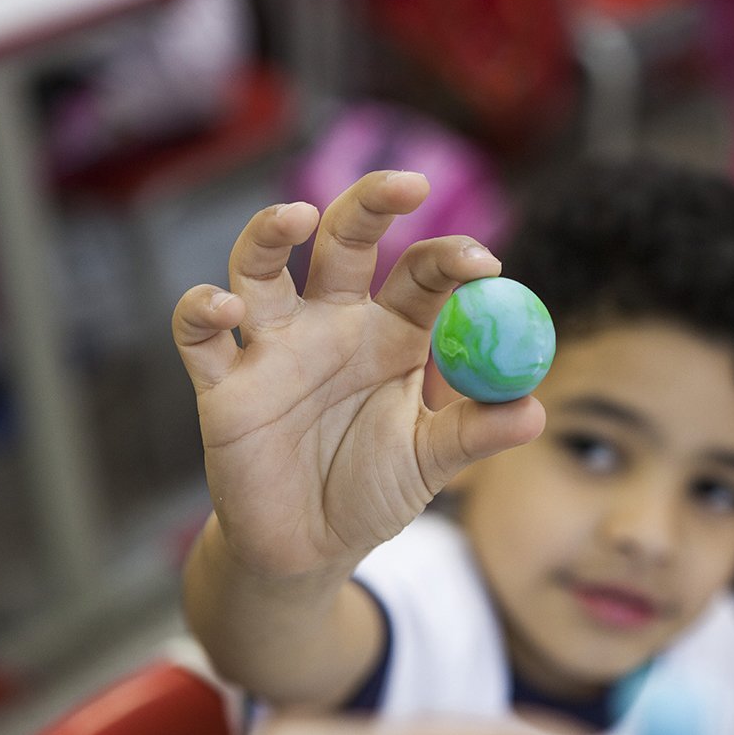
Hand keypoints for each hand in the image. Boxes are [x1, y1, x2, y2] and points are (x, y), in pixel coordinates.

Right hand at [172, 172, 545, 576]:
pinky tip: (224, 308)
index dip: (452, 259)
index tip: (484, 264)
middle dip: (371, 202)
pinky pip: (199, 335)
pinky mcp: (223, 382)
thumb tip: (534, 411)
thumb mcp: (429, 462)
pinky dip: (201, 310)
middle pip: (345, 241)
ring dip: (269, 232)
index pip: (422, 274)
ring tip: (298, 215)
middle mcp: (331, 324)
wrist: (306, 549)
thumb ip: (474, 434)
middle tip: (407, 184)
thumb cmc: (372, 492)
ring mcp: (274, 346)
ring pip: (260, 266)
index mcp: (392, 333)